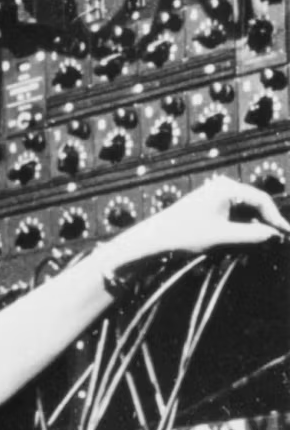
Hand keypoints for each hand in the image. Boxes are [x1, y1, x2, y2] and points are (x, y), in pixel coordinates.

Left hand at [118, 175, 289, 260]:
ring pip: (243, 210)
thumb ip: (251, 235)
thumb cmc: (183, 235)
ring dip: (252, 226)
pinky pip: (232, 214)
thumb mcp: (221, 237)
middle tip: (278, 240)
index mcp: (226, 188)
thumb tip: (274, 235)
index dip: (275, 218)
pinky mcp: (208, 204)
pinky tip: (245, 239)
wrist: (151, 239)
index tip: (284, 234)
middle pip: (253, 204)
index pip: (261, 200)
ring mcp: (214, 194)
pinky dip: (240, 226)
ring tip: (261, 242)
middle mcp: (221, 186)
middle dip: (265, 222)